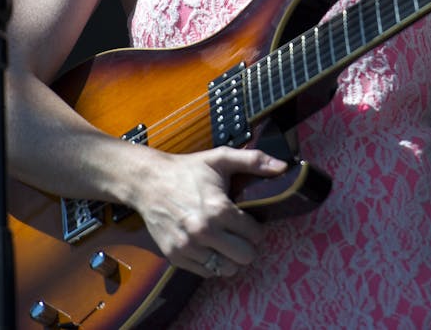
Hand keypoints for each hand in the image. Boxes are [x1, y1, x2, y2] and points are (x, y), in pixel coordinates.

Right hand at [133, 146, 286, 278]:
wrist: (148, 182)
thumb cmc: (187, 170)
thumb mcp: (221, 158)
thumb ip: (254, 161)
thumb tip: (283, 167)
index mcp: (218, 209)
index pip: (255, 235)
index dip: (256, 229)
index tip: (250, 222)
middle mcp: (203, 232)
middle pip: (245, 257)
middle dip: (247, 246)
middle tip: (241, 234)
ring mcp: (188, 247)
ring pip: (226, 269)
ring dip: (231, 258)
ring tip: (227, 242)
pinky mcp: (175, 256)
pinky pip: (206, 272)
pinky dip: (212, 263)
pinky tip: (210, 246)